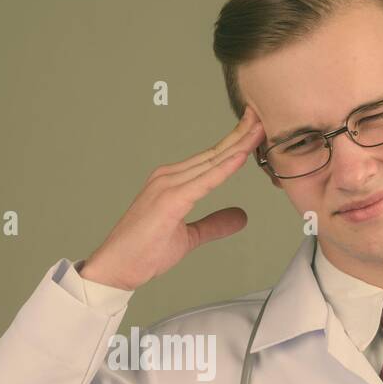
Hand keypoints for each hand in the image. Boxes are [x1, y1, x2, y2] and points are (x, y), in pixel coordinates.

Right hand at [80, 107, 263, 290]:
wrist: (116, 267)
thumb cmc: (143, 251)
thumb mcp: (189, 236)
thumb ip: (214, 224)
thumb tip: (241, 217)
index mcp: (172, 181)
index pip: (211, 157)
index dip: (235, 142)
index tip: (256, 129)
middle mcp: (168, 176)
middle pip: (214, 152)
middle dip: (241, 134)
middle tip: (265, 116)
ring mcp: (167, 186)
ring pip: (211, 161)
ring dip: (238, 144)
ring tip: (261, 128)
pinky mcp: (169, 200)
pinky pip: (203, 182)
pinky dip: (224, 168)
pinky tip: (241, 157)